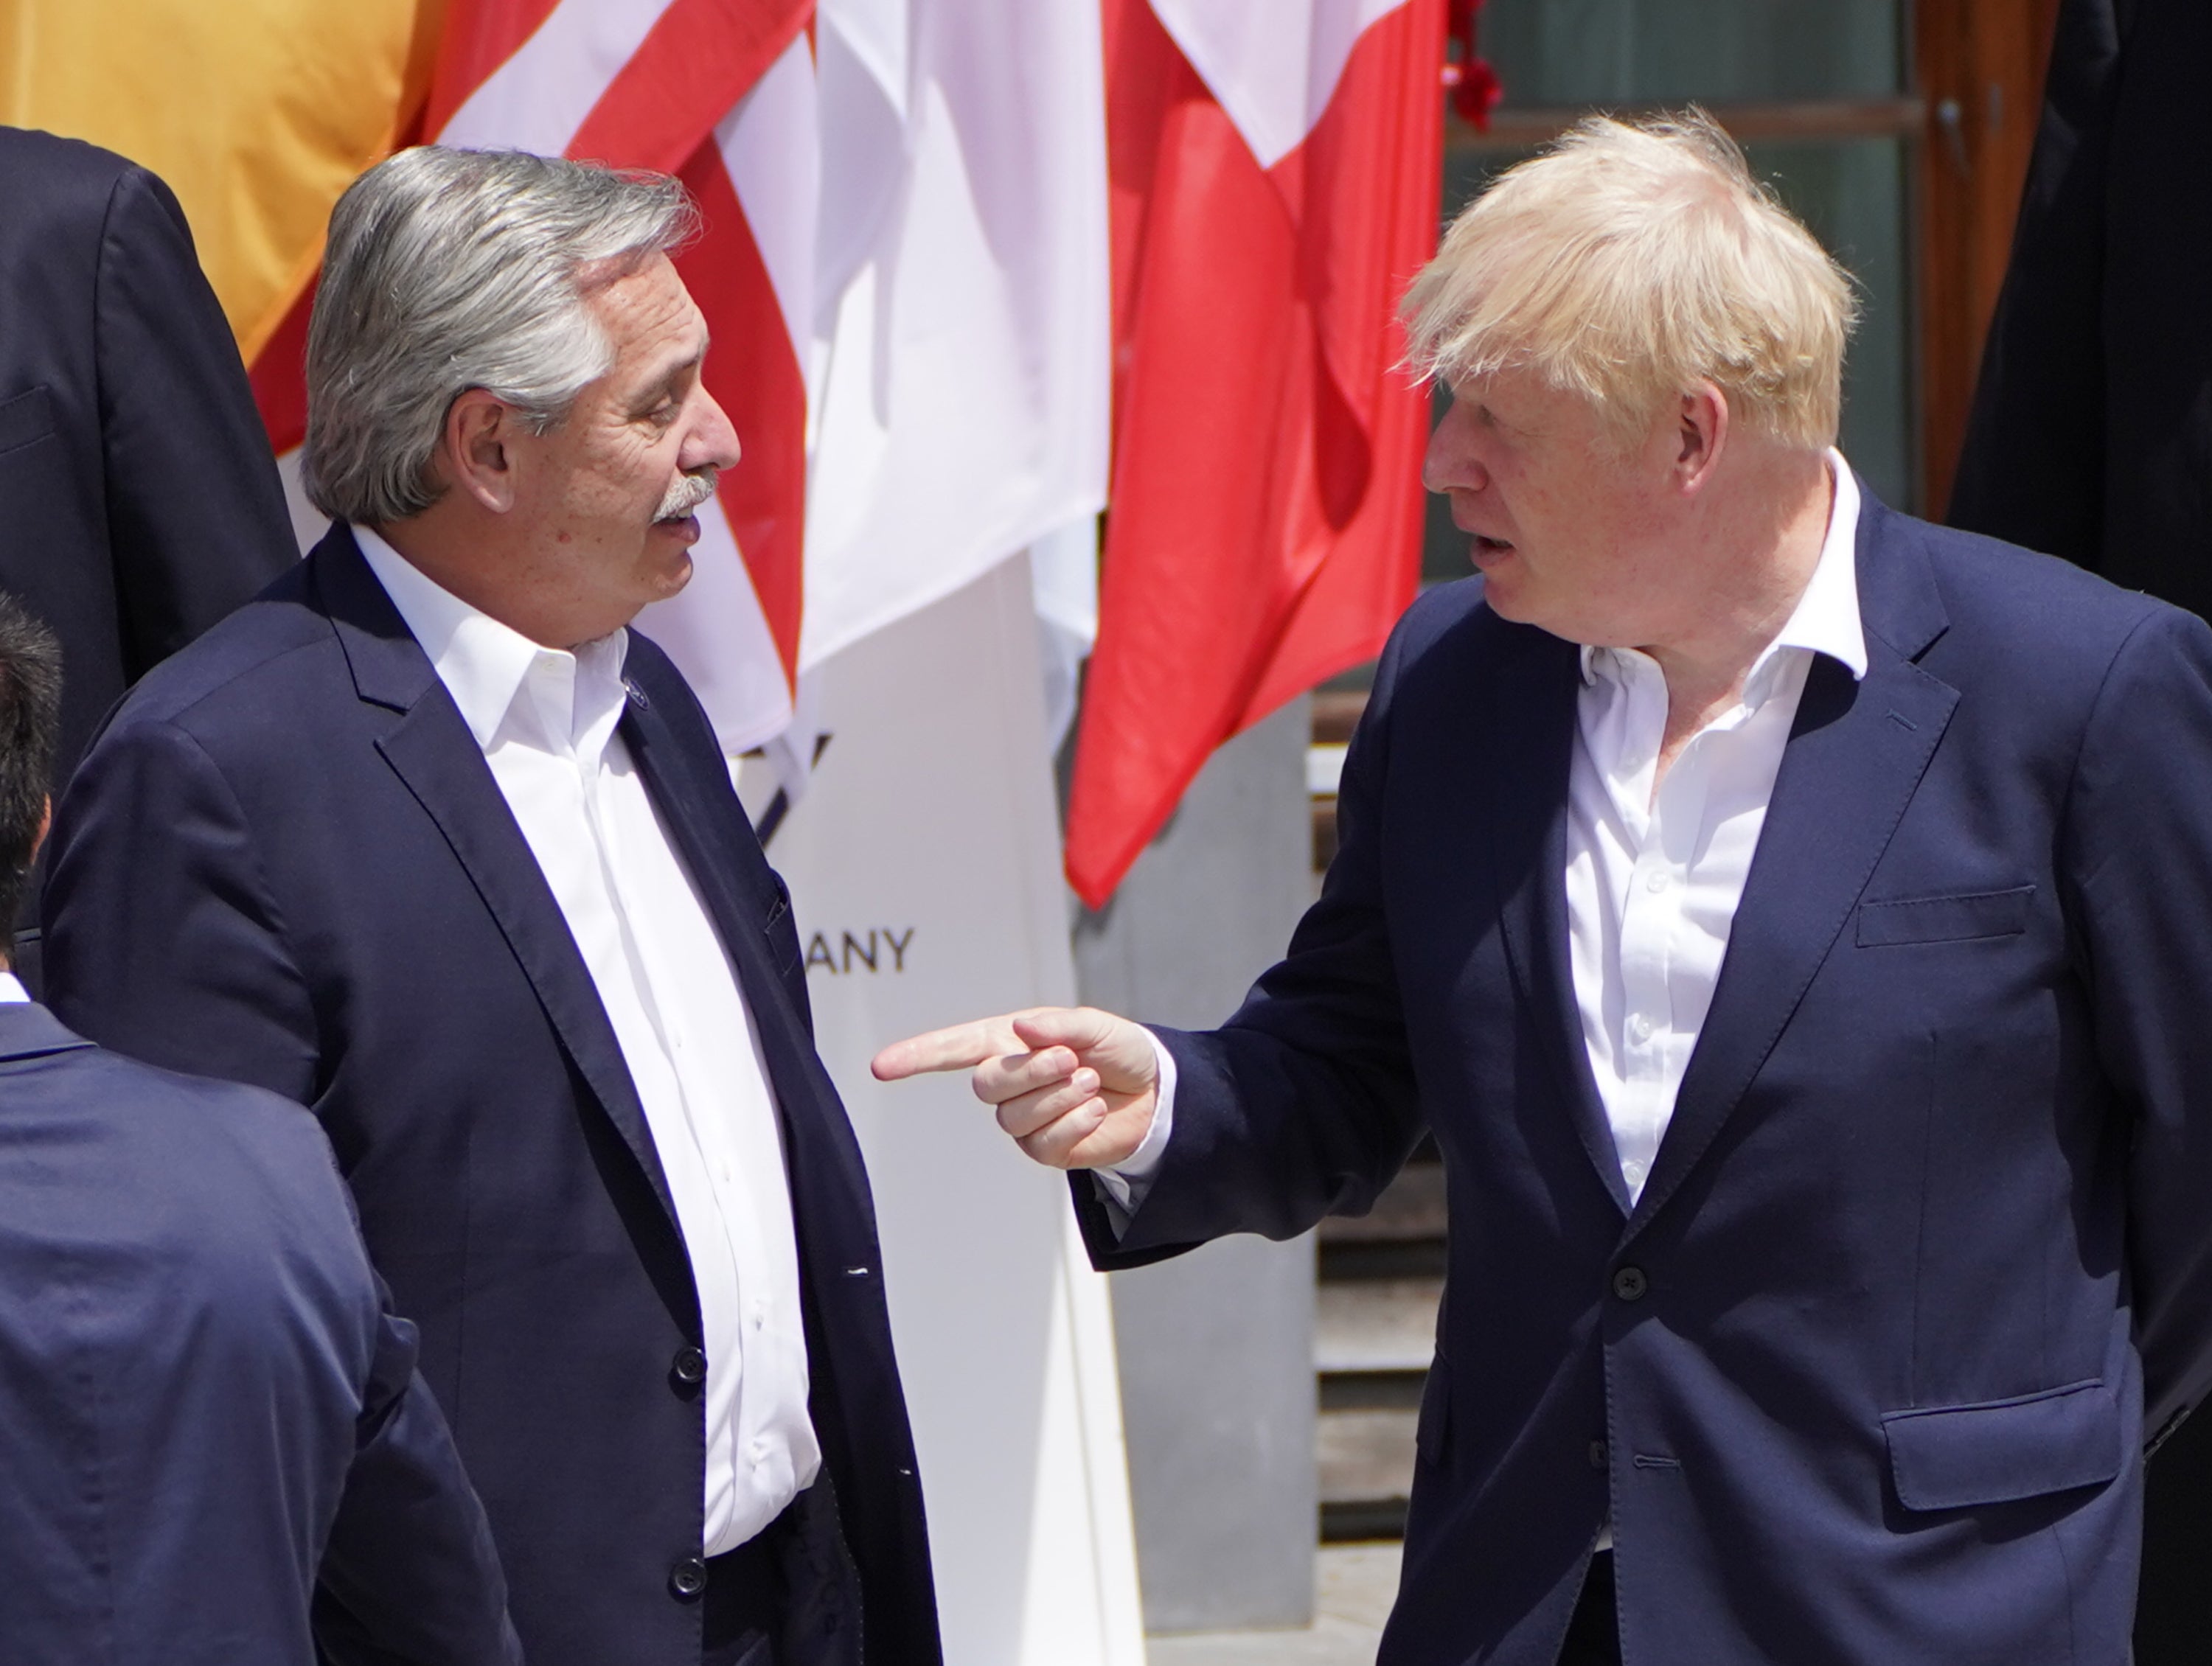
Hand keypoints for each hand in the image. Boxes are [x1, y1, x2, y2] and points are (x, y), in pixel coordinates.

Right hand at [871, 1007, 1159, 1169]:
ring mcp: (1023, 1118)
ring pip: (1014, 1117)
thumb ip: (1060, 1025)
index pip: (954, 1048)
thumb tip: (1019, 1029)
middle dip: (1031, 1072)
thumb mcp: (1097, 1027)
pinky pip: (1043, 1143)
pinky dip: (1074, 1121)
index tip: (881, 1066)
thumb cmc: (1119, 1051)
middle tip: (1071, 1060)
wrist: (1155, 1094)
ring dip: (1059, 1096)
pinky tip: (1095, 1109)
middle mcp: (1009, 1080)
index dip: (917, 1056)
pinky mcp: (1044, 1148)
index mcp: (1009, 1041)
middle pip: (986, 1085)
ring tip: (1090, 1082)